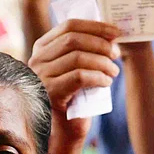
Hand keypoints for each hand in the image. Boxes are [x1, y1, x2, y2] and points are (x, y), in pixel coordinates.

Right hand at [28, 19, 120, 146]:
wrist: (66, 128)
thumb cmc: (76, 94)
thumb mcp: (78, 66)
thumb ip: (86, 48)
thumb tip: (112, 33)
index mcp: (43, 47)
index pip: (69, 26)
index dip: (96, 27)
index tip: (116, 32)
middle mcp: (37, 59)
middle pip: (73, 40)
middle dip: (100, 44)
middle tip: (116, 54)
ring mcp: (41, 76)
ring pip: (77, 58)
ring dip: (102, 62)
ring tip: (114, 71)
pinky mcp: (50, 93)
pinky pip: (79, 77)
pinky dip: (98, 77)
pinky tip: (106, 82)